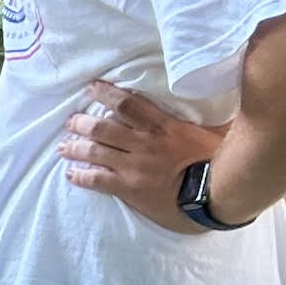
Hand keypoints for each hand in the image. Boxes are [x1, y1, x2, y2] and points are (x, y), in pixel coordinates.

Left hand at [57, 79, 233, 231]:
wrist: (219, 196)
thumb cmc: (222, 162)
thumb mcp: (217, 130)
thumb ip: (206, 113)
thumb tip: (213, 90)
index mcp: (163, 126)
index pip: (127, 104)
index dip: (106, 94)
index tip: (92, 87)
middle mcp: (144, 144)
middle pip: (103, 128)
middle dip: (82, 123)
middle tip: (71, 120)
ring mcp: (135, 167)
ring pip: (96, 153)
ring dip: (76, 148)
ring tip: (63, 146)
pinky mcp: (130, 189)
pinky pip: (99, 181)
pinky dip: (82, 176)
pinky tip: (71, 174)